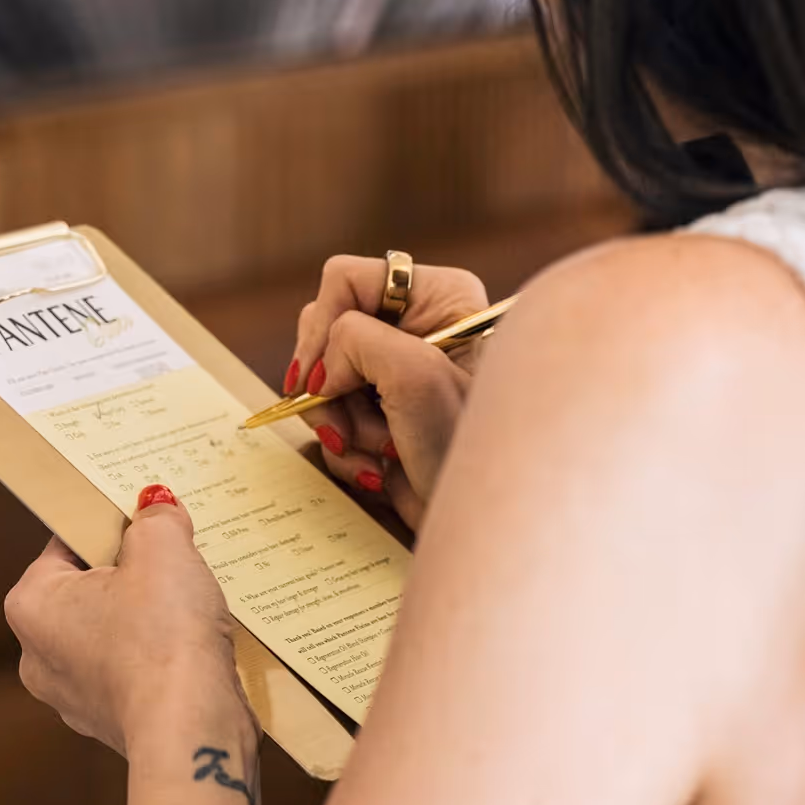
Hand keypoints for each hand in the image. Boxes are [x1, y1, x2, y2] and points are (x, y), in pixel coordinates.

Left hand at [6, 487, 246, 757]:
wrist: (192, 731)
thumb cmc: (163, 639)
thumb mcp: (164, 551)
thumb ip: (156, 520)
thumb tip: (156, 507)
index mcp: (31, 605)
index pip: (65, 545)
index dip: (109, 527)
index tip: (144, 521)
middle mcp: (40, 656)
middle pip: (91, 592)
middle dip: (133, 576)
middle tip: (174, 561)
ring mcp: (75, 697)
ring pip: (116, 635)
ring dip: (151, 620)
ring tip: (193, 606)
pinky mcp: (115, 723)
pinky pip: (138, 674)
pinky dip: (164, 660)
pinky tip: (197, 649)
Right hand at [286, 256, 489, 528]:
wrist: (485, 523)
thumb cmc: (469, 449)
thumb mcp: (415, 375)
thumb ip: (354, 340)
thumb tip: (319, 369)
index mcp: (439, 299)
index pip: (345, 281)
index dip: (322, 328)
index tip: (319, 380)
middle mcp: (418, 330)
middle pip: (326, 332)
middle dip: (330, 386)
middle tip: (349, 424)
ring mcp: (397, 378)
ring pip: (323, 382)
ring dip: (339, 425)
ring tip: (381, 452)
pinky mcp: (383, 420)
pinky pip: (332, 420)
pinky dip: (345, 451)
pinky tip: (380, 471)